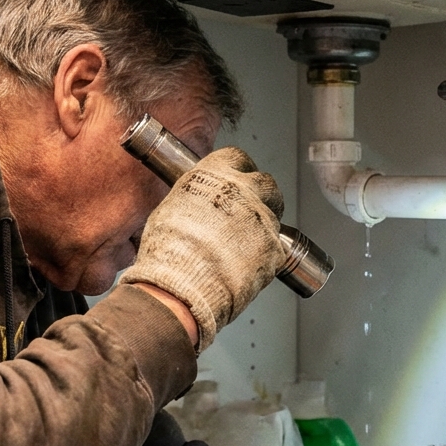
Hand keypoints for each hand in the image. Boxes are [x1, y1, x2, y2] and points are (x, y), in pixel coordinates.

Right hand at [120, 147, 284, 351]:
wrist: (182, 287)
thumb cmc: (169, 254)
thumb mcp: (171, 209)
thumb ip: (195, 199)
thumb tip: (198, 203)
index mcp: (215, 175)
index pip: (237, 158)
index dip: (238, 171)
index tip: (237, 179)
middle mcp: (243, 191)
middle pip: (266, 183)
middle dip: (261, 196)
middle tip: (249, 212)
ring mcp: (262, 219)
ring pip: (274, 215)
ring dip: (262, 226)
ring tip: (244, 245)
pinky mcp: (275, 248)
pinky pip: (277, 248)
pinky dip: (266, 256)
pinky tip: (247, 266)